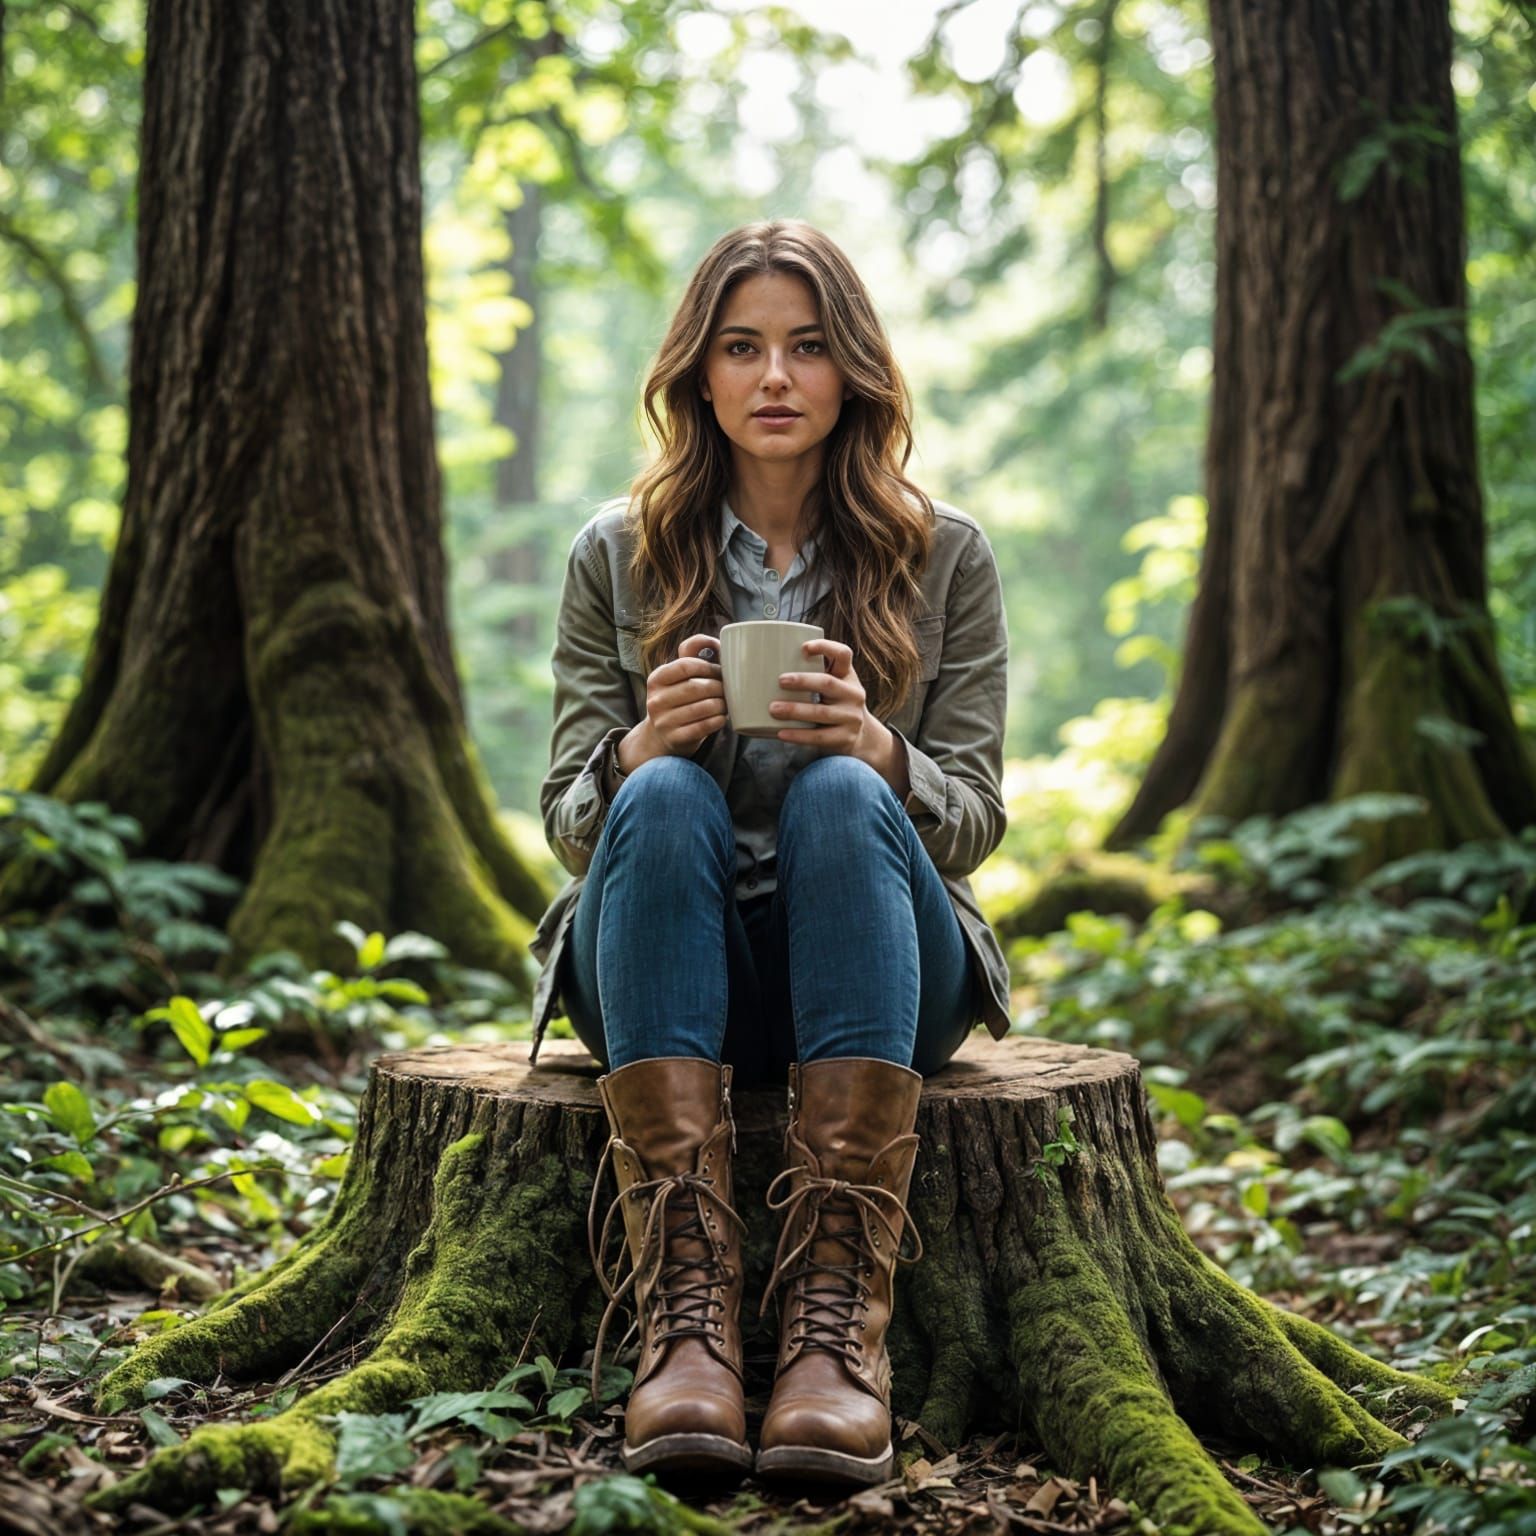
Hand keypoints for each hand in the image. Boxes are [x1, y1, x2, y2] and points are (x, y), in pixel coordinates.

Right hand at [645, 634, 726, 754]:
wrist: (661, 735)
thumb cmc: (678, 698)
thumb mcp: (678, 675)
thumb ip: (693, 653)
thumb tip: (716, 641)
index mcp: (657, 678)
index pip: (686, 665)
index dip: (708, 667)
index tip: (719, 672)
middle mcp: (656, 699)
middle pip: (697, 687)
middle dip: (719, 687)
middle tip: (727, 690)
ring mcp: (663, 721)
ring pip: (703, 707)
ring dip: (721, 705)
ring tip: (725, 704)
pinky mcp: (674, 738)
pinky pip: (703, 727)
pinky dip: (718, 721)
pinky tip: (721, 718)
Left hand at [770, 639, 887, 763]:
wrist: (861, 736)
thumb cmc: (835, 703)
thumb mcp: (833, 685)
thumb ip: (814, 673)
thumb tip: (767, 661)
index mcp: (847, 676)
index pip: (843, 654)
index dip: (825, 647)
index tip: (803, 648)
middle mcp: (853, 694)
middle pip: (828, 683)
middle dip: (803, 681)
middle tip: (780, 680)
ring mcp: (852, 717)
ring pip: (821, 713)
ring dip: (795, 710)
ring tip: (773, 709)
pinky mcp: (845, 738)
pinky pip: (819, 737)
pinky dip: (798, 735)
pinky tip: (781, 733)